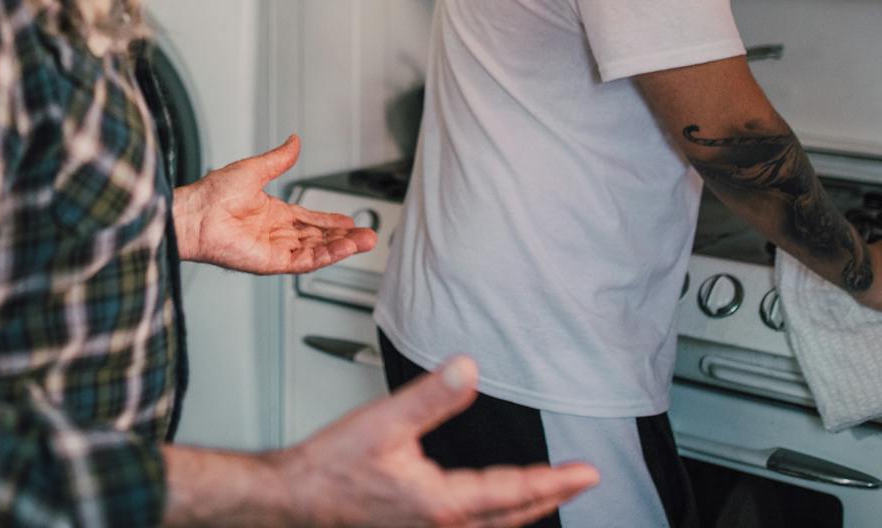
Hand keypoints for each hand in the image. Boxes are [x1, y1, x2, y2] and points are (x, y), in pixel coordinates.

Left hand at [172, 135, 375, 274]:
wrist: (195, 213)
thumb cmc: (212, 194)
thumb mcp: (254, 169)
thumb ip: (279, 159)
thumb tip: (294, 141)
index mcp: (271, 212)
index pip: (307, 219)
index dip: (329, 220)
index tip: (349, 220)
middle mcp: (274, 233)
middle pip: (317, 237)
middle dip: (344, 237)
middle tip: (368, 235)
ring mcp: (273, 249)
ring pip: (315, 250)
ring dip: (341, 247)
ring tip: (364, 242)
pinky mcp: (270, 262)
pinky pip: (303, 261)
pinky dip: (324, 256)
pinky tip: (342, 250)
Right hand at [273, 356, 598, 527]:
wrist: (296, 499)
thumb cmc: (331, 468)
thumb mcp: (383, 421)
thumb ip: (431, 396)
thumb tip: (468, 369)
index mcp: (441, 502)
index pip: (514, 491)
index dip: (555, 479)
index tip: (586, 472)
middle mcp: (441, 525)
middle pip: (512, 516)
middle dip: (549, 497)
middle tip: (581, 482)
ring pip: (494, 527)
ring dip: (525, 510)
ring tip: (547, 492)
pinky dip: (495, 518)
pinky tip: (491, 507)